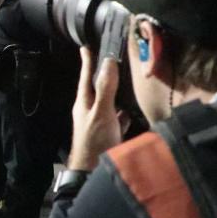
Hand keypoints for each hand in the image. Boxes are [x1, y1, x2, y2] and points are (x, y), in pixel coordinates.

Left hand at [68, 47, 124, 169]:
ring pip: (109, 103)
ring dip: (117, 94)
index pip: (86, 76)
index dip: (88, 61)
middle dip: (106, 75)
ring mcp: (100, 123)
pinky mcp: (109, 135)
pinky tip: (132, 111)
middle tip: (113, 59)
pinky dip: (125, 114)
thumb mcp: (101, 112)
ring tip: (127, 81)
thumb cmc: (95, 141)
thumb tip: (108, 62)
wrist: (94, 172)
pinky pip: (118, 119)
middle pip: (99, 88)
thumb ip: (105, 89)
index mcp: (84, 103)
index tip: (86, 46)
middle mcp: (91, 111)